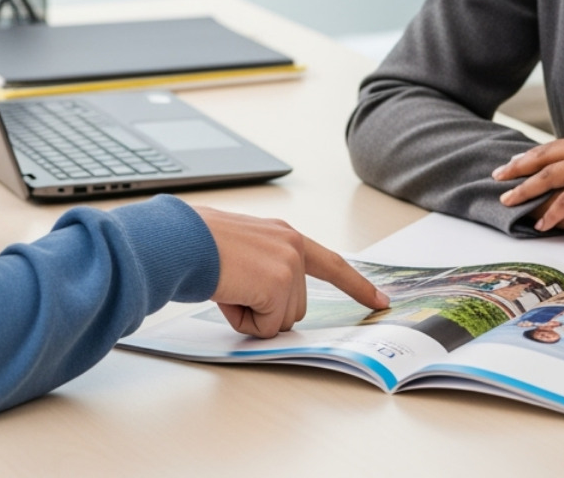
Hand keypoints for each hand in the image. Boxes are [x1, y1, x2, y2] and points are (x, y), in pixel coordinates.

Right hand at [193, 206, 388, 337]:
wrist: (182, 240)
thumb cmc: (198, 245)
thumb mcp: (244, 250)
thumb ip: (268, 270)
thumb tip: (272, 309)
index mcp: (285, 235)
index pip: (331, 263)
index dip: (357, 285)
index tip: (380, 300)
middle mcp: (293, 246)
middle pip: (296, 306)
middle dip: (264, 310)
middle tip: (234, 288)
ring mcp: (289, 266)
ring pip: (283, 320)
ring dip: (253, 316)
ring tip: (229, 288)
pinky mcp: (279, 285)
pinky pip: (267, 328)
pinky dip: (245, 322)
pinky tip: (230, 295)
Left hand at [492, 131, 563, 229]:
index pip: (558, 146)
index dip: (534, 154)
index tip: (515, 161)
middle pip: (546, 156)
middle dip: (518, 166)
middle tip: (496, 175)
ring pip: (550, 175)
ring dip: (526, 189)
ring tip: (507, 202)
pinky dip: (552, 211)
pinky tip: (541, 223)